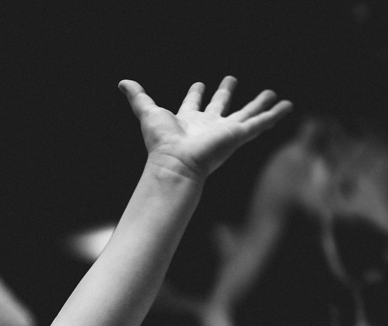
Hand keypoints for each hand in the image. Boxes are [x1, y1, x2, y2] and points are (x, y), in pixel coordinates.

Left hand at [120, 76, 291, 180]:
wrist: (177, 162)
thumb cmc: (161, 142)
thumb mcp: (148, 112)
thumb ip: (137, 97)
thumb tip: (122, 83)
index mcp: (187, 120)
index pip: (193, 104)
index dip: (196, 94)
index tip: (199, 84)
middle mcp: (207, 126)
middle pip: (220, 106)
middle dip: (225, 93)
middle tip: (230, 79)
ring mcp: (225, 131)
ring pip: (246, 114)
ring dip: (258, 103)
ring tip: (270, 93)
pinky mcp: (239, 135)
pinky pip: (262, 123)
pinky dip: (275, 114)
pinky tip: (287, 106)